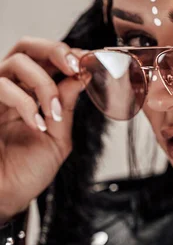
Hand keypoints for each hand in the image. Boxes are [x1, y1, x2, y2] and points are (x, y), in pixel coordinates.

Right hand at [0, 37, 86, 221]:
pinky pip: (1, 86)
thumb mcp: (58, 137)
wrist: (5, 198)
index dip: (70, 55)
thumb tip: (83, 75)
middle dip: (56, 50)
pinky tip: (37, 124)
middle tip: (75, 66)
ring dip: (44, 83)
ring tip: (54, 112)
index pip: (48, 59)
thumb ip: (67, 105)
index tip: (92, 61)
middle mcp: (12, 89)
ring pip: (17, 61)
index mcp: (32, 93)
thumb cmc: (26, 172)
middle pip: (28, 46)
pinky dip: (25, 102)